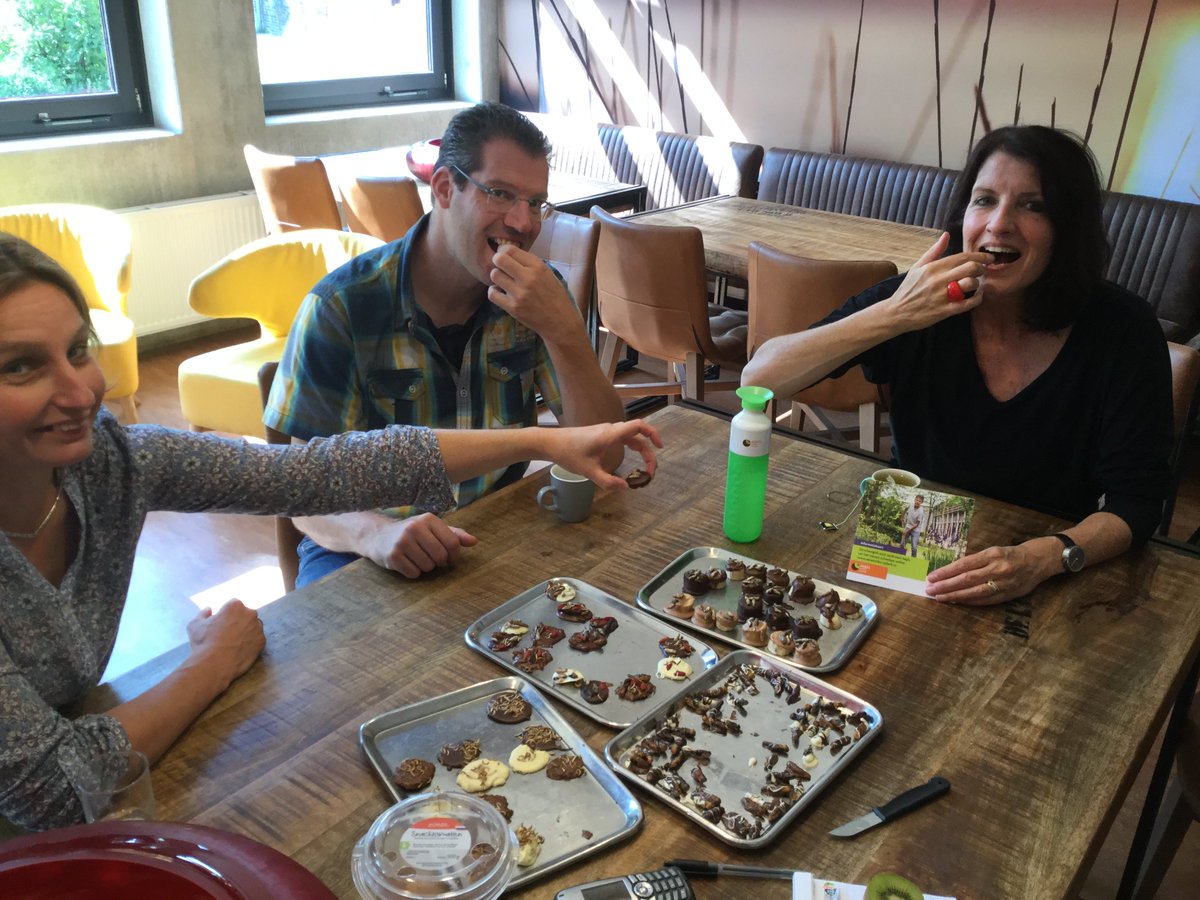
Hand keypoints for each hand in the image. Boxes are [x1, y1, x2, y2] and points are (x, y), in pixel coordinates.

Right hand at [185, 600, 265, 689]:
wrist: (215, 664)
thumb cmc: (204, 642)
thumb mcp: (195, 625)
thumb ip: (203, 614)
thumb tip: (209, 609)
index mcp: (235, 605)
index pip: (233, 606)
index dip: (226, 615)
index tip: (221, 625)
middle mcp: (250, 613)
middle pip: (245, 615)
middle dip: (238, 622)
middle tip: (228, 635)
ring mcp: (258, 627)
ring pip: (253, 627)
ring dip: (247, 632)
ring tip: (234, 644)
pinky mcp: (262, 641)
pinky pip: (257, 640)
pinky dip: (251, 644)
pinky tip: (240, 650)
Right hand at [365, 512, 477, 578]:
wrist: (378, 535)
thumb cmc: (411, 533)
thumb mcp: (432, 528)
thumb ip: (454, 534)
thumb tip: (474, 541)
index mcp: (428, 519)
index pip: (452, 543)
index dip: (454, 555)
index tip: (450, 559)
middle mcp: (415, 528)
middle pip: (440, 556)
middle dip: (439, 562)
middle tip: (431, 559)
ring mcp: (402, 542)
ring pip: (428, 567)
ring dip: (425, 567)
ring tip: (416, 558)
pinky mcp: (393, 556)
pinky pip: (414, 574)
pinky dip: (413, 572)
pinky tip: (406, 563)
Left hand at [486, 244, 579, 343]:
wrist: (560, 321)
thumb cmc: (555, 296)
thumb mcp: (548, 274)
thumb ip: (530, 264)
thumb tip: (509, 254)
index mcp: (538, 267)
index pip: (511, 250)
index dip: (504, 252)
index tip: (505, 257)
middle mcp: (528, 278)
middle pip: (500, 259)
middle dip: (497, 261)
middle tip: (501, 268)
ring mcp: (520, 293)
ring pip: (494, 275)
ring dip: (497, 277)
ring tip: (503, 282)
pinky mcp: (513, 307)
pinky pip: (492, 293)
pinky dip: (494, 291)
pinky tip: (501, 293)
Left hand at [544, 419, 663, 490]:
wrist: (550, 442)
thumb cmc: (568, 454)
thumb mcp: (588, 471)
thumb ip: (607, 481)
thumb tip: (625, 488)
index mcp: (610, 434)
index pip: (638, 427)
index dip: (653, 434)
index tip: (660, 447)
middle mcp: (610, 430)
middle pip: (637, 435)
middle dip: (648, 452)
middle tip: (650, 471)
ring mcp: (605, 431)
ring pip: (630, 437)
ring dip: (640, 450)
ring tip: (644, 468)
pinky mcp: (600, 435)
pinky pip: (622, 438)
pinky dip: (631, 447)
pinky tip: (630, 458)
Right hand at [883, 233, 992, 331]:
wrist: (897, 313)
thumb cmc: (908, 289)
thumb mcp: (917, 267)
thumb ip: (934, 251)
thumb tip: (946, 235)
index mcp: (933, 267)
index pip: (963, 257)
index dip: (980, 256)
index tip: (988, 258)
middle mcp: (939, 280)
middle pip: (971, 268)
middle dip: (982, 268)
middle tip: (983, 271)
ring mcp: (942, 296)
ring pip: (971, 284)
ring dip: (978, 283)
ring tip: (977, 284)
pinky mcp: (945, 311)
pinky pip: (968, 303)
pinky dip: (977, 299)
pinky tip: (977, 296)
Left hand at [925, 539, 1057, 604]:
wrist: (1039, 560)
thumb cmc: (1011, 554)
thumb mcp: (993, 551)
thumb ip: (975, 561)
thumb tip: (951, 571)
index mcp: (991, 554)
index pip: (963, 564)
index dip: (946, 572)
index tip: (931, 577)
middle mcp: (997, 568)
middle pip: (966, 579)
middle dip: (946, 585)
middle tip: (930, 590)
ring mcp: (1004, 583)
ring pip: (975, 592)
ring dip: (955, 596)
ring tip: (939, 598)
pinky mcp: (1009, 594)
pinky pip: (986, 600)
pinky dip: (970, 602)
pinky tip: (957, 602)